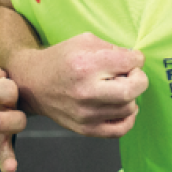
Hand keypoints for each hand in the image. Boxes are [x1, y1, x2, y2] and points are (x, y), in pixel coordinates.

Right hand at [8, 32, 147, 137]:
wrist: (33, 84)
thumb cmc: (60, 59)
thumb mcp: (84, 41)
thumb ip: (113, 48)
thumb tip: (135, 61)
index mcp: (85, 66)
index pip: (129, 63)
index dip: (136, 59)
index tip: (131, 60)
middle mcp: (86, 92)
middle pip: (132, 89)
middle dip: (138, 78)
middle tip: (130, 74)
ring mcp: (86, 114)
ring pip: (129, 107)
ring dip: (129, 96)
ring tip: (116, 88)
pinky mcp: (86, 129)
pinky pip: (120, 129)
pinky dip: (128, 118)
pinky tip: (120, 106)